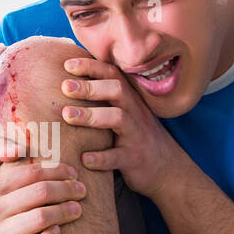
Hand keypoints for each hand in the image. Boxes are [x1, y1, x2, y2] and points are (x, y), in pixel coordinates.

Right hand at [0, 132, 87, 233]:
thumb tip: (22, 144)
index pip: (31, 173)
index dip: (57, 171)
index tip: (73, 173)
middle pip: (40, 194)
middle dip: (67, 190)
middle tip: (82, 191)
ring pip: (40, 220)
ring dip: (65, 212)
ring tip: (78, 209)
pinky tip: (58, 233)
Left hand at [58, 56, 187, 198]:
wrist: (168, 169)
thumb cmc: (134, 137)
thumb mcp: (124, 114)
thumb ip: (103, 99)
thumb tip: (68, 84)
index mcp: (129, 99)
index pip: (112, 74)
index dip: (91, 67)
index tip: (67, 64)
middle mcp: (134, 113)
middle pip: (116, 90)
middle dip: (90, 86)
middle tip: (64, 87)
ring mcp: (135, 136)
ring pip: (117, 118)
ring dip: (91, 115)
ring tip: (66, 115)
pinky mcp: (134, 159)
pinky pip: (117, 157)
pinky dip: (100, 158)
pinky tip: (83, 158)